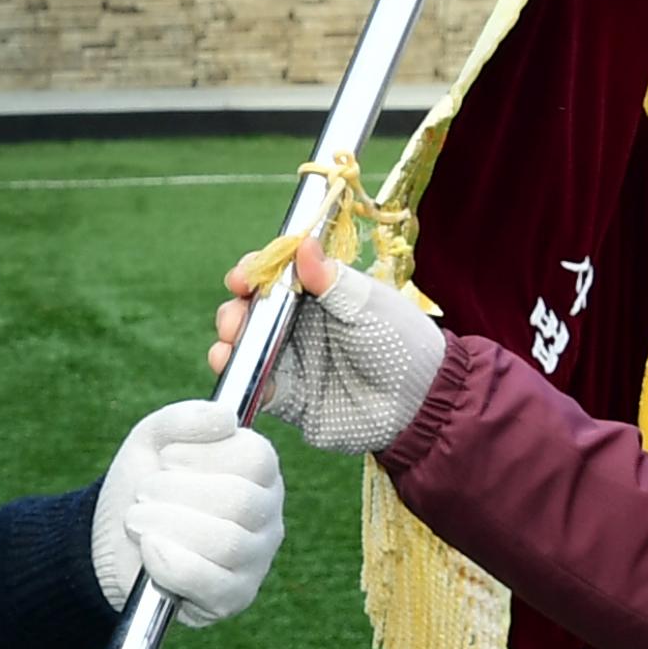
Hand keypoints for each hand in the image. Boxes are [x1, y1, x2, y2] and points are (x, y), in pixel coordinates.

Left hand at [92, 401, 285, 627]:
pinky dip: (172, 564)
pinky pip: (212, 585)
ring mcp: (255, 560)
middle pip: (240, 501)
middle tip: (144, 492)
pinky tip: (149, 550)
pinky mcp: (233, 598)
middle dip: (177, 493)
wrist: (112, 536)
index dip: (206, 455)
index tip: (166, 457)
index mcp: (258, 472)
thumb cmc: (145, 481)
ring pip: (226, 543)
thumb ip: (185, 419)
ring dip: (168, 526)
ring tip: (137, 519)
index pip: (257, 458)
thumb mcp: (155, 438)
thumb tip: (225, 418)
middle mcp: (267, 515)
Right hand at [212, 238, 444, 454]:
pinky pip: (255, 382)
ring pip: (246, 344)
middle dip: (235, 308)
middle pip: (253, 309)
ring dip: (230, 340)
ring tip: (230, 344)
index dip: (255, 271)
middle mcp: (299, 323)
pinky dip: (240, 375)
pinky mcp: (288, 395)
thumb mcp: (368, 306)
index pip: (276, 274)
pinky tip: (234, 369)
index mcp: (320, 293)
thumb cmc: (400, 344)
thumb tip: (302, 244)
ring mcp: (291, 359)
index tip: (243, 277)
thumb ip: (331, 280)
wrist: (417, 404)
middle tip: (236, 318)